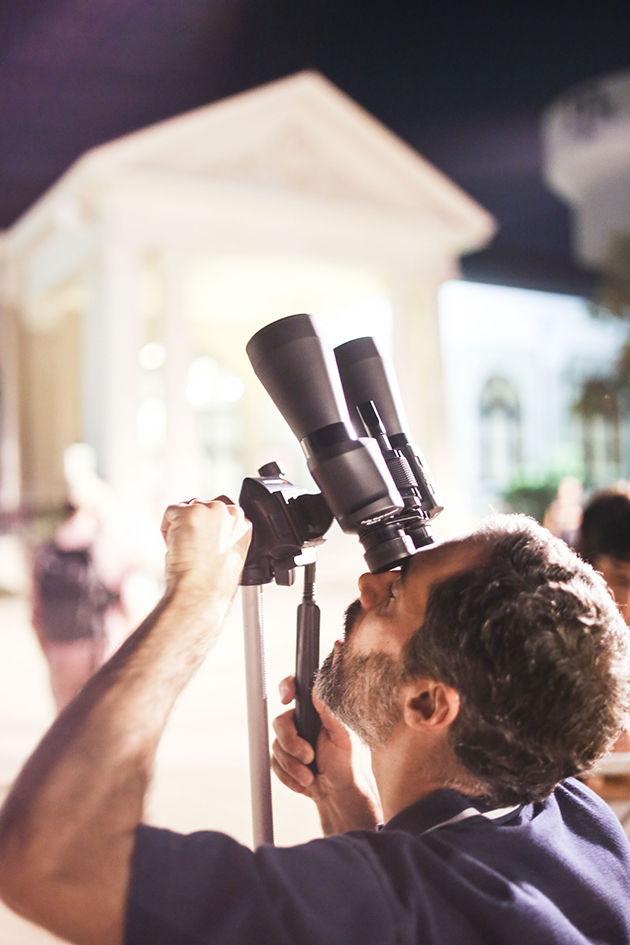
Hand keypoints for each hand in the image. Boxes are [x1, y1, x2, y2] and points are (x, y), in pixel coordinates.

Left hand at [160, 498, 251, 600]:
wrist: (201, 592)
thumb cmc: (213, 585)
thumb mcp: (231, 558)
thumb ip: (226, 538)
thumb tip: (211, 533)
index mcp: (244, 526)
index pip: (223, 512)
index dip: (208, 527)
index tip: (203, 542)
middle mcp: (230, 513)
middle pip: (204, 505)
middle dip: (195, 523)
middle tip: (192, 547)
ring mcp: (210, 510)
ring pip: (186, 508)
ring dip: (181, 526)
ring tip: (185, 549)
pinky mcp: (190, 511)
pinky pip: (171, 512)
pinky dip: (166, 529)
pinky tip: (176, 546)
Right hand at [272, 676, 380, 833]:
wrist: (340, 796)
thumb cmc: (349, 765)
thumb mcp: (343, 736)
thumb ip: (330, 711)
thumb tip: (318, 687)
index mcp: (319, 712)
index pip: (298, 689)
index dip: (287, 687)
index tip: (286, 698)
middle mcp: (304, 723)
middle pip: (280, 722)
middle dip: (291, 743)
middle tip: (308, 756)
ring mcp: (293, 741)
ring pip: (276, 745)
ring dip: (292, 765)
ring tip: (309, 776)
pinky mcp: (285, 758)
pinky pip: (274, 763)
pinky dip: (288, 775)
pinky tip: (304, 782)